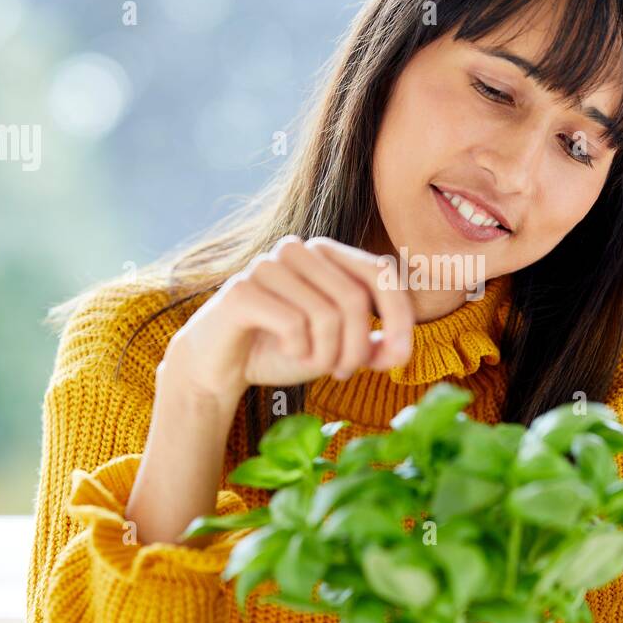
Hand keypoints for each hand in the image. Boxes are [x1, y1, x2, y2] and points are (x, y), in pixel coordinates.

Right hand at [159, 235, 414, 401]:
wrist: (221, 365)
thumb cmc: (283, 349)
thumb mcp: (338, 349)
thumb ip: (373, 345)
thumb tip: (401, 350)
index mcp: (328, 253)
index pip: (382, 272)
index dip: (400, 316)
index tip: (401, 357)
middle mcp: (299, 249)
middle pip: (355, 300)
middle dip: (356, 349)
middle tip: (341, 372)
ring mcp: (268, 265)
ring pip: (327, 316)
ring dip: (325, 356)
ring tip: (309, 363)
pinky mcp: (242, 289)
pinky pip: (293, 324)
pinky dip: (298, 351)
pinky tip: (285, 352)